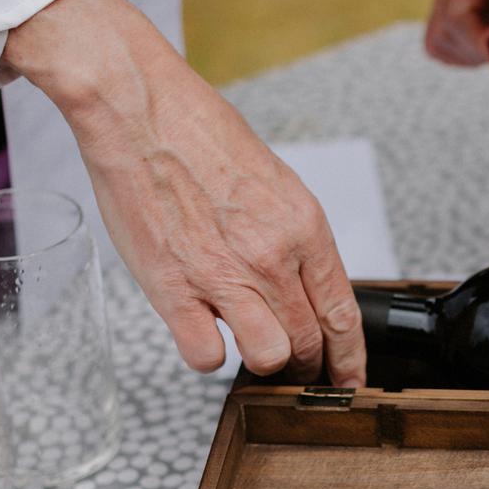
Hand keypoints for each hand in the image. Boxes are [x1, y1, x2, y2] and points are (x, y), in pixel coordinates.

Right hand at [1, 0, 365, 384]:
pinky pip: (206, 355)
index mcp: (303, 227)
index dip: (349, 357)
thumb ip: (292, 237)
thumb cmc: (198, 135)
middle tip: (296, 366)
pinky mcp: (174, 289)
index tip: (349, 377)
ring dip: (261, 358)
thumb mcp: (274, 182)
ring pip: (268, 356)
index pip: (342, 313)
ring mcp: (223, 276)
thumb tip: (301, 283)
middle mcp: (271, 256)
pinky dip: (207, 353)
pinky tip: (202, 331)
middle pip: (309, 341)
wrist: (139, 112)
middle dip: (307, 364)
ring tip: (247, 344)